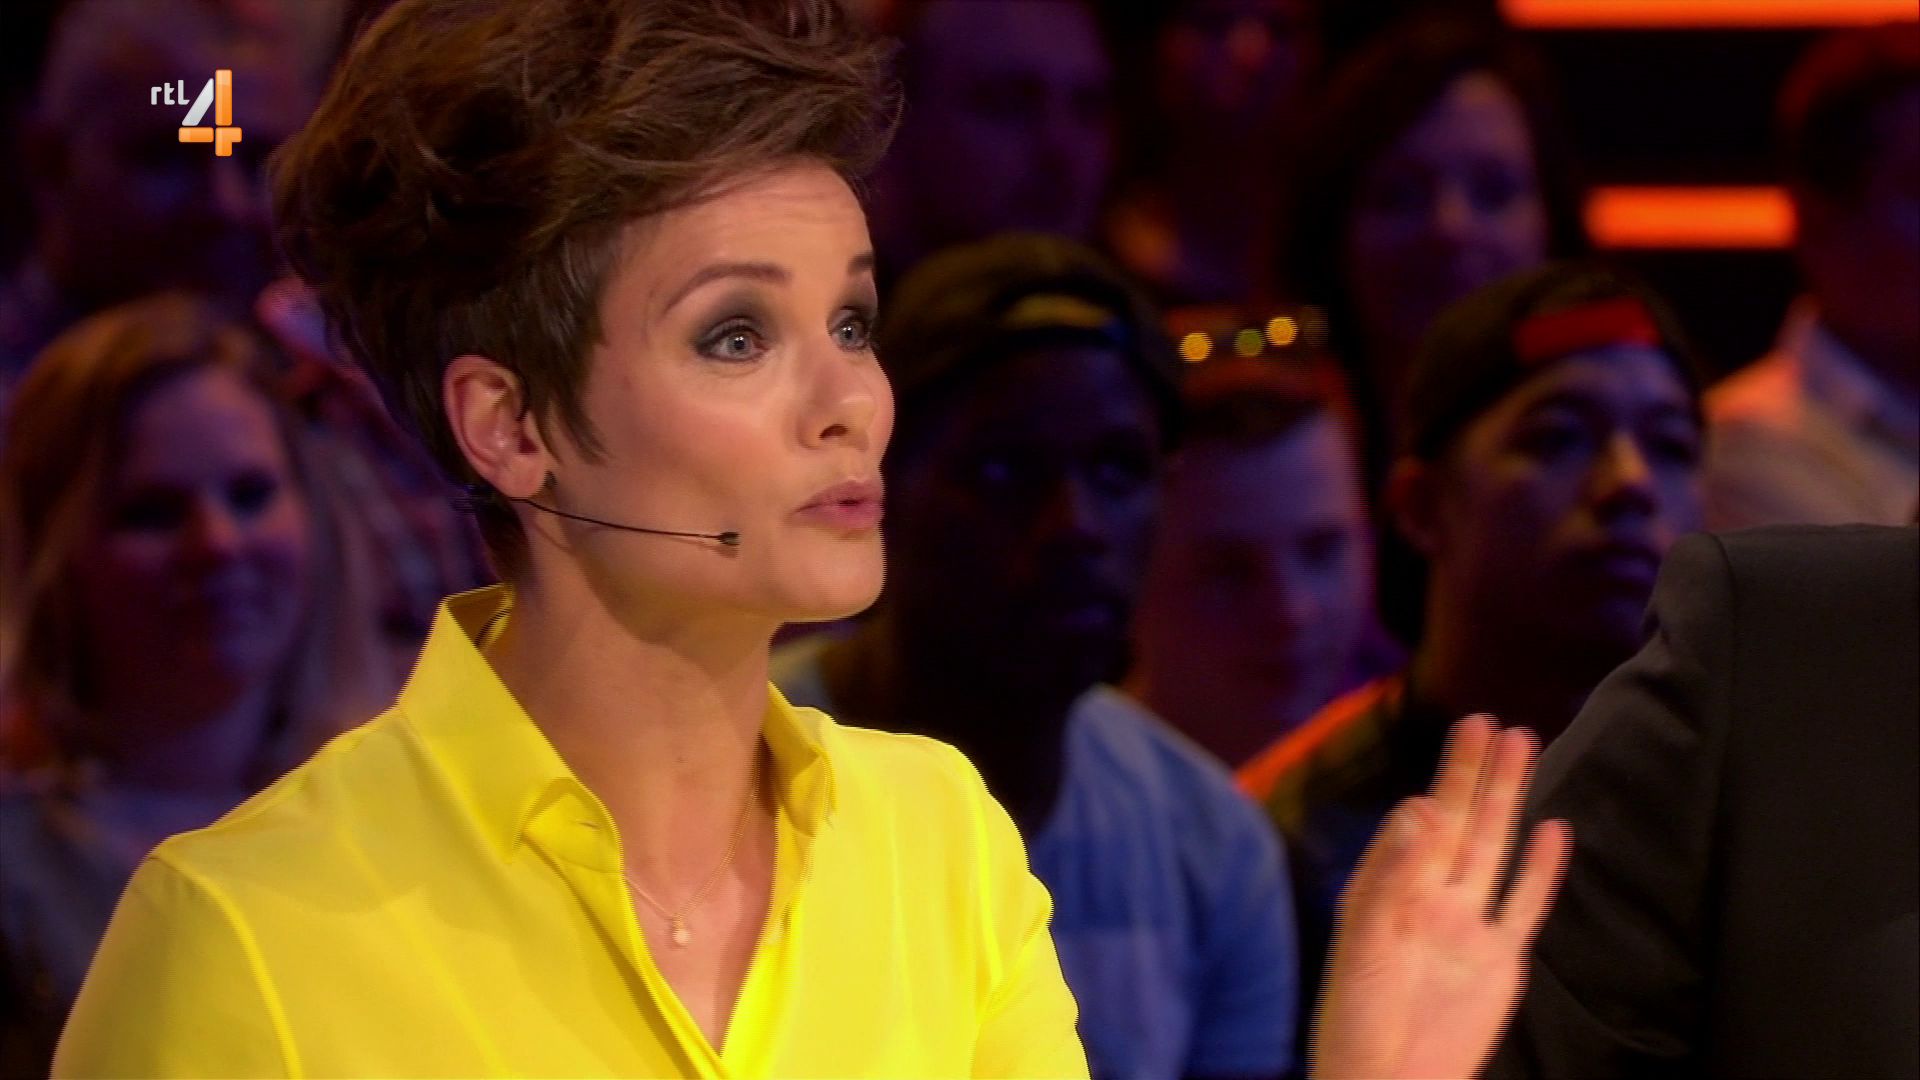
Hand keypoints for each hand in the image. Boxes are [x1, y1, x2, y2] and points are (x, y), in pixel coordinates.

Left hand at [1310, 716, 1572, 1079]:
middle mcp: (1427, 899)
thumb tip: (1419, 808)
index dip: (1438, 783)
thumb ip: (1391, 876)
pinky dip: (1541, 869)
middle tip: (1487, 721)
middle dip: (1473, 773)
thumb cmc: (1356, 1019)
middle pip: (1458, 822)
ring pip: (1492, 849)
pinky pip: (1524, 905)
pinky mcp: (1499, 960)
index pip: (1415, 824)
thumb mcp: (1364, 942)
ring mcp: (1466, 927)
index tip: (1460, 741)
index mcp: (1386, 890)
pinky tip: (1554, 828)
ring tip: (1521, 746)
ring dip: (1506, 799)